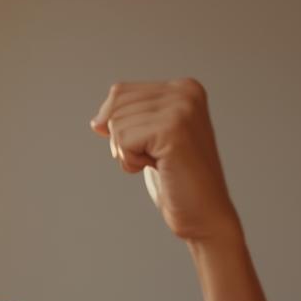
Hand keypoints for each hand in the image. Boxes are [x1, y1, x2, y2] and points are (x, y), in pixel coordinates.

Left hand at [89, 78, 240, 243]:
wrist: (204, 214)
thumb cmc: (176, 179)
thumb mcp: (149, 138)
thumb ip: (129, 117)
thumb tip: (96, 122)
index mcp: (184, 87)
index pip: (120, 93)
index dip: (120, 126)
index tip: (152, 145)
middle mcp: (186, 91)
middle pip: (116, 106)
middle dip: (123, 139)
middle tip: (156, 157)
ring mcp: (182, 109)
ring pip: (116, 123)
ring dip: (128, 152)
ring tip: (159, 163)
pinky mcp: (173, 130)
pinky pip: (122, 140)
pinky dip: (131, 162)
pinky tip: (158, 168)